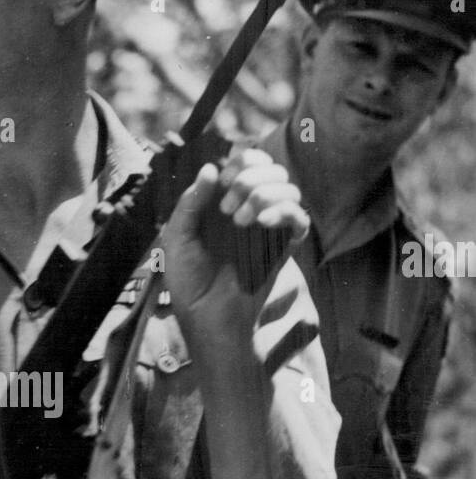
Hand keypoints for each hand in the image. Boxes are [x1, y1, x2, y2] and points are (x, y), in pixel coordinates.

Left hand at [164, 148, 308, 321]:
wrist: (206, 318)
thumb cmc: (188, 282)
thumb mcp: (178, 238)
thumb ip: (191, 202)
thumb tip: (211, 168)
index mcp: (227, 201)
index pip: (249, 162)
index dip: (241, 161)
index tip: (224, 180)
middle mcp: (252, 208)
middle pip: (272, 168)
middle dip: (250, 177)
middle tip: (227, 207)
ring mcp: (270, 227)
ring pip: (289, 188)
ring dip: (264, 194)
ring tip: (240, 222)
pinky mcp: (285, 247)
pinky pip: (299, 218)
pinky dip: (284, 211)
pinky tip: (260, 223)